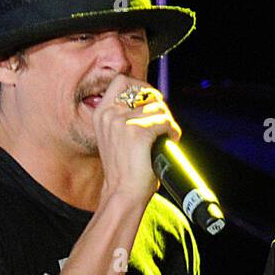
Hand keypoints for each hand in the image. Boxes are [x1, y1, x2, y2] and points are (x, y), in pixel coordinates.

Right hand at [92, 72, 181, 208]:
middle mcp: (110, 114)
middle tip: (163, 122)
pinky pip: (165, 122)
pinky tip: (171, 140)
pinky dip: (172, 131)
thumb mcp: (115, 137)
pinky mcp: (139, 134)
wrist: (122, 193)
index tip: (150, 98)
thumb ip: (124, 117)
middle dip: (159, 106)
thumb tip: (149, 101)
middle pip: (146, 93)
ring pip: (159, 108)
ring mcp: (123, 123)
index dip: (140, 86)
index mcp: (101, 113)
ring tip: (167, 134)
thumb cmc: (122, 170)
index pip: (121, 81)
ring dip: (168, 121)